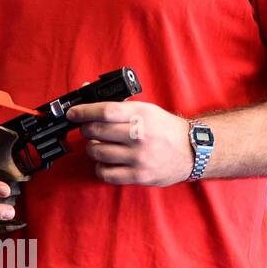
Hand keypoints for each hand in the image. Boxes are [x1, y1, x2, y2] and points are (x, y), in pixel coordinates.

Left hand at [68, 101, 194, 185]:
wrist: (194, 151)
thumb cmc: (165, 128)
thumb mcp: (146, 109)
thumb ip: (117, 104)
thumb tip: (86, 91)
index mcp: (141, 115)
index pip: (104, 111)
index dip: (83, 111)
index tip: (72, 113)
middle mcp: (140, 136)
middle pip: (96, 131)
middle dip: (86, 129)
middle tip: (88, 129)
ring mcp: (139, 157)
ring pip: (97, 152)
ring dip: (92, 147)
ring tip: (99, 144)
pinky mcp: (139, 176)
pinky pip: (106, 173)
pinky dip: (100, 167)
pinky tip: (106, 161)